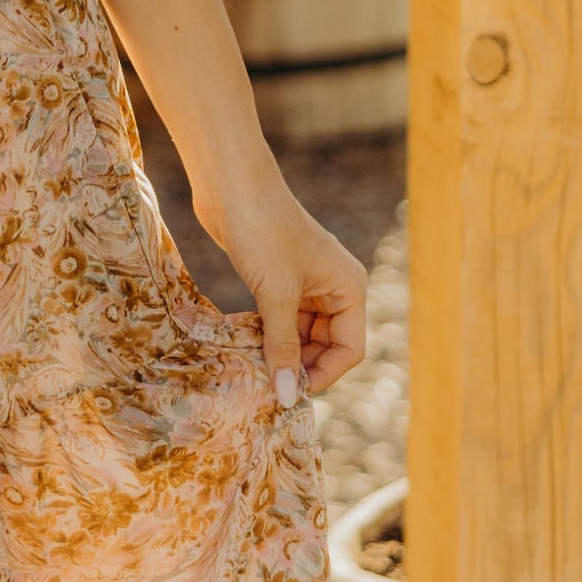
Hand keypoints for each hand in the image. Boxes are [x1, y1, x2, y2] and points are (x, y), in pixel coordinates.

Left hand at [193, 172, 366, 402]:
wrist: (231, 185)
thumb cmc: (262, 232)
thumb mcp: (275, 294)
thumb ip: (282, 346)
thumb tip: (287, 396)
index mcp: (350, 288)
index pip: (350, 348)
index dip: (324, 374)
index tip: (290, 391)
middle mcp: (335, 287)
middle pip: (326, 345)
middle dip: (299, 365)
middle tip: (267, 383)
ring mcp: (306, 283)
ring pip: (301, 334)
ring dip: (280, 352)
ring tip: (253, 366)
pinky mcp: (279, 279)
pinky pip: (281, 320)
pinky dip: (267, 335)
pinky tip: (245, 345)